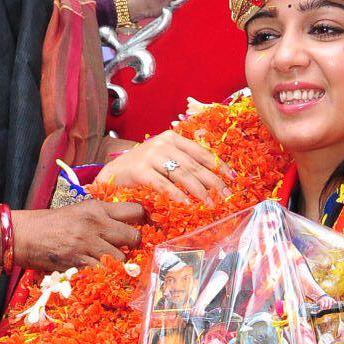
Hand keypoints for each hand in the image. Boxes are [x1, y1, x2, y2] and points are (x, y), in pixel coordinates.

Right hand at [14, 199, 145, 271]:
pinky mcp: (81, 263)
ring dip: (119, 264)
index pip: (135, 210)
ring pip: (122, 259)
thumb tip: (125, 225)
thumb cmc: (51, 224)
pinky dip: (106, 275)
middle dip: (134, 247)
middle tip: (128, 250)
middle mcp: (96, 224)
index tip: (144, 227)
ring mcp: (89, 245)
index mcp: (96, 208)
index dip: (143, 221)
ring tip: (111, 263)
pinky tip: (101, 273)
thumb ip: (102, 216)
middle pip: (134, 238)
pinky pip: (104, 272)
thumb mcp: (78, 211)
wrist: (24, 236)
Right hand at [97, 130, 232, 205]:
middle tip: (226, 196)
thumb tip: (211, 177)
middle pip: (195, 164)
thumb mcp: (164, 159)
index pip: (201, 152)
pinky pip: (164, 185)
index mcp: (172, 138)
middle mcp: (163, 143)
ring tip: (210, 204)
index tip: (232, 179)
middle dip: (213, 182)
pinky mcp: (140, 171)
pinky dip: (177, 195)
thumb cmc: (141, 169)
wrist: (112, 173)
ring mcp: (151, 156)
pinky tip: (187, 205)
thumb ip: (183, 161)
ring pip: (183, 174)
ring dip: (199, 191)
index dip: (218, 165)